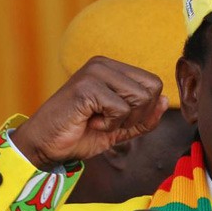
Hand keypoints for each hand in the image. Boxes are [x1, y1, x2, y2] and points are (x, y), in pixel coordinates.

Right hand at [13, 56, 169, 169]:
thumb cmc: (80, 134)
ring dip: (122, 120)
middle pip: (152, 90)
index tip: (119, 120)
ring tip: (98, 120)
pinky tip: (88, 122)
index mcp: (112, 68)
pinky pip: (121, 109)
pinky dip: (109, 124)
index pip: (153, 84)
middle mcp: (103, 64)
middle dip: (137, 116)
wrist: (45, 146)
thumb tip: (165, 100)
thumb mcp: (121, 128)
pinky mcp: (86, 86)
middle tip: (109, 122)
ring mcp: (94, 72)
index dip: (145, 110)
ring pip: (140, 98)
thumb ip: (144, 117)